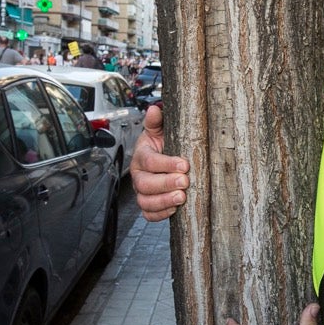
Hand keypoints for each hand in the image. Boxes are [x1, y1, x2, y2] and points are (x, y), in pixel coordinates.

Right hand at [131, 105, 190, 220]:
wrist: (161, 156)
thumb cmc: (161, 144)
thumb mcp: (159, 130)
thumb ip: (156, 121)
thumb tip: (154, 110)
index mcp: (141, 155)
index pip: (149, 161)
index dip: (165, 164)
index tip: (184, 165)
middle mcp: (138, 175)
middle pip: (145, 184)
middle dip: (165, 184)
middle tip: (184, 182)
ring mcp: (142, 191)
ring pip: (145, 201)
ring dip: (164, 201)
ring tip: (182, 197)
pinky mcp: (148, 203)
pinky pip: (148, 214)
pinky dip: (160, 214)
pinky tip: (175, 208)